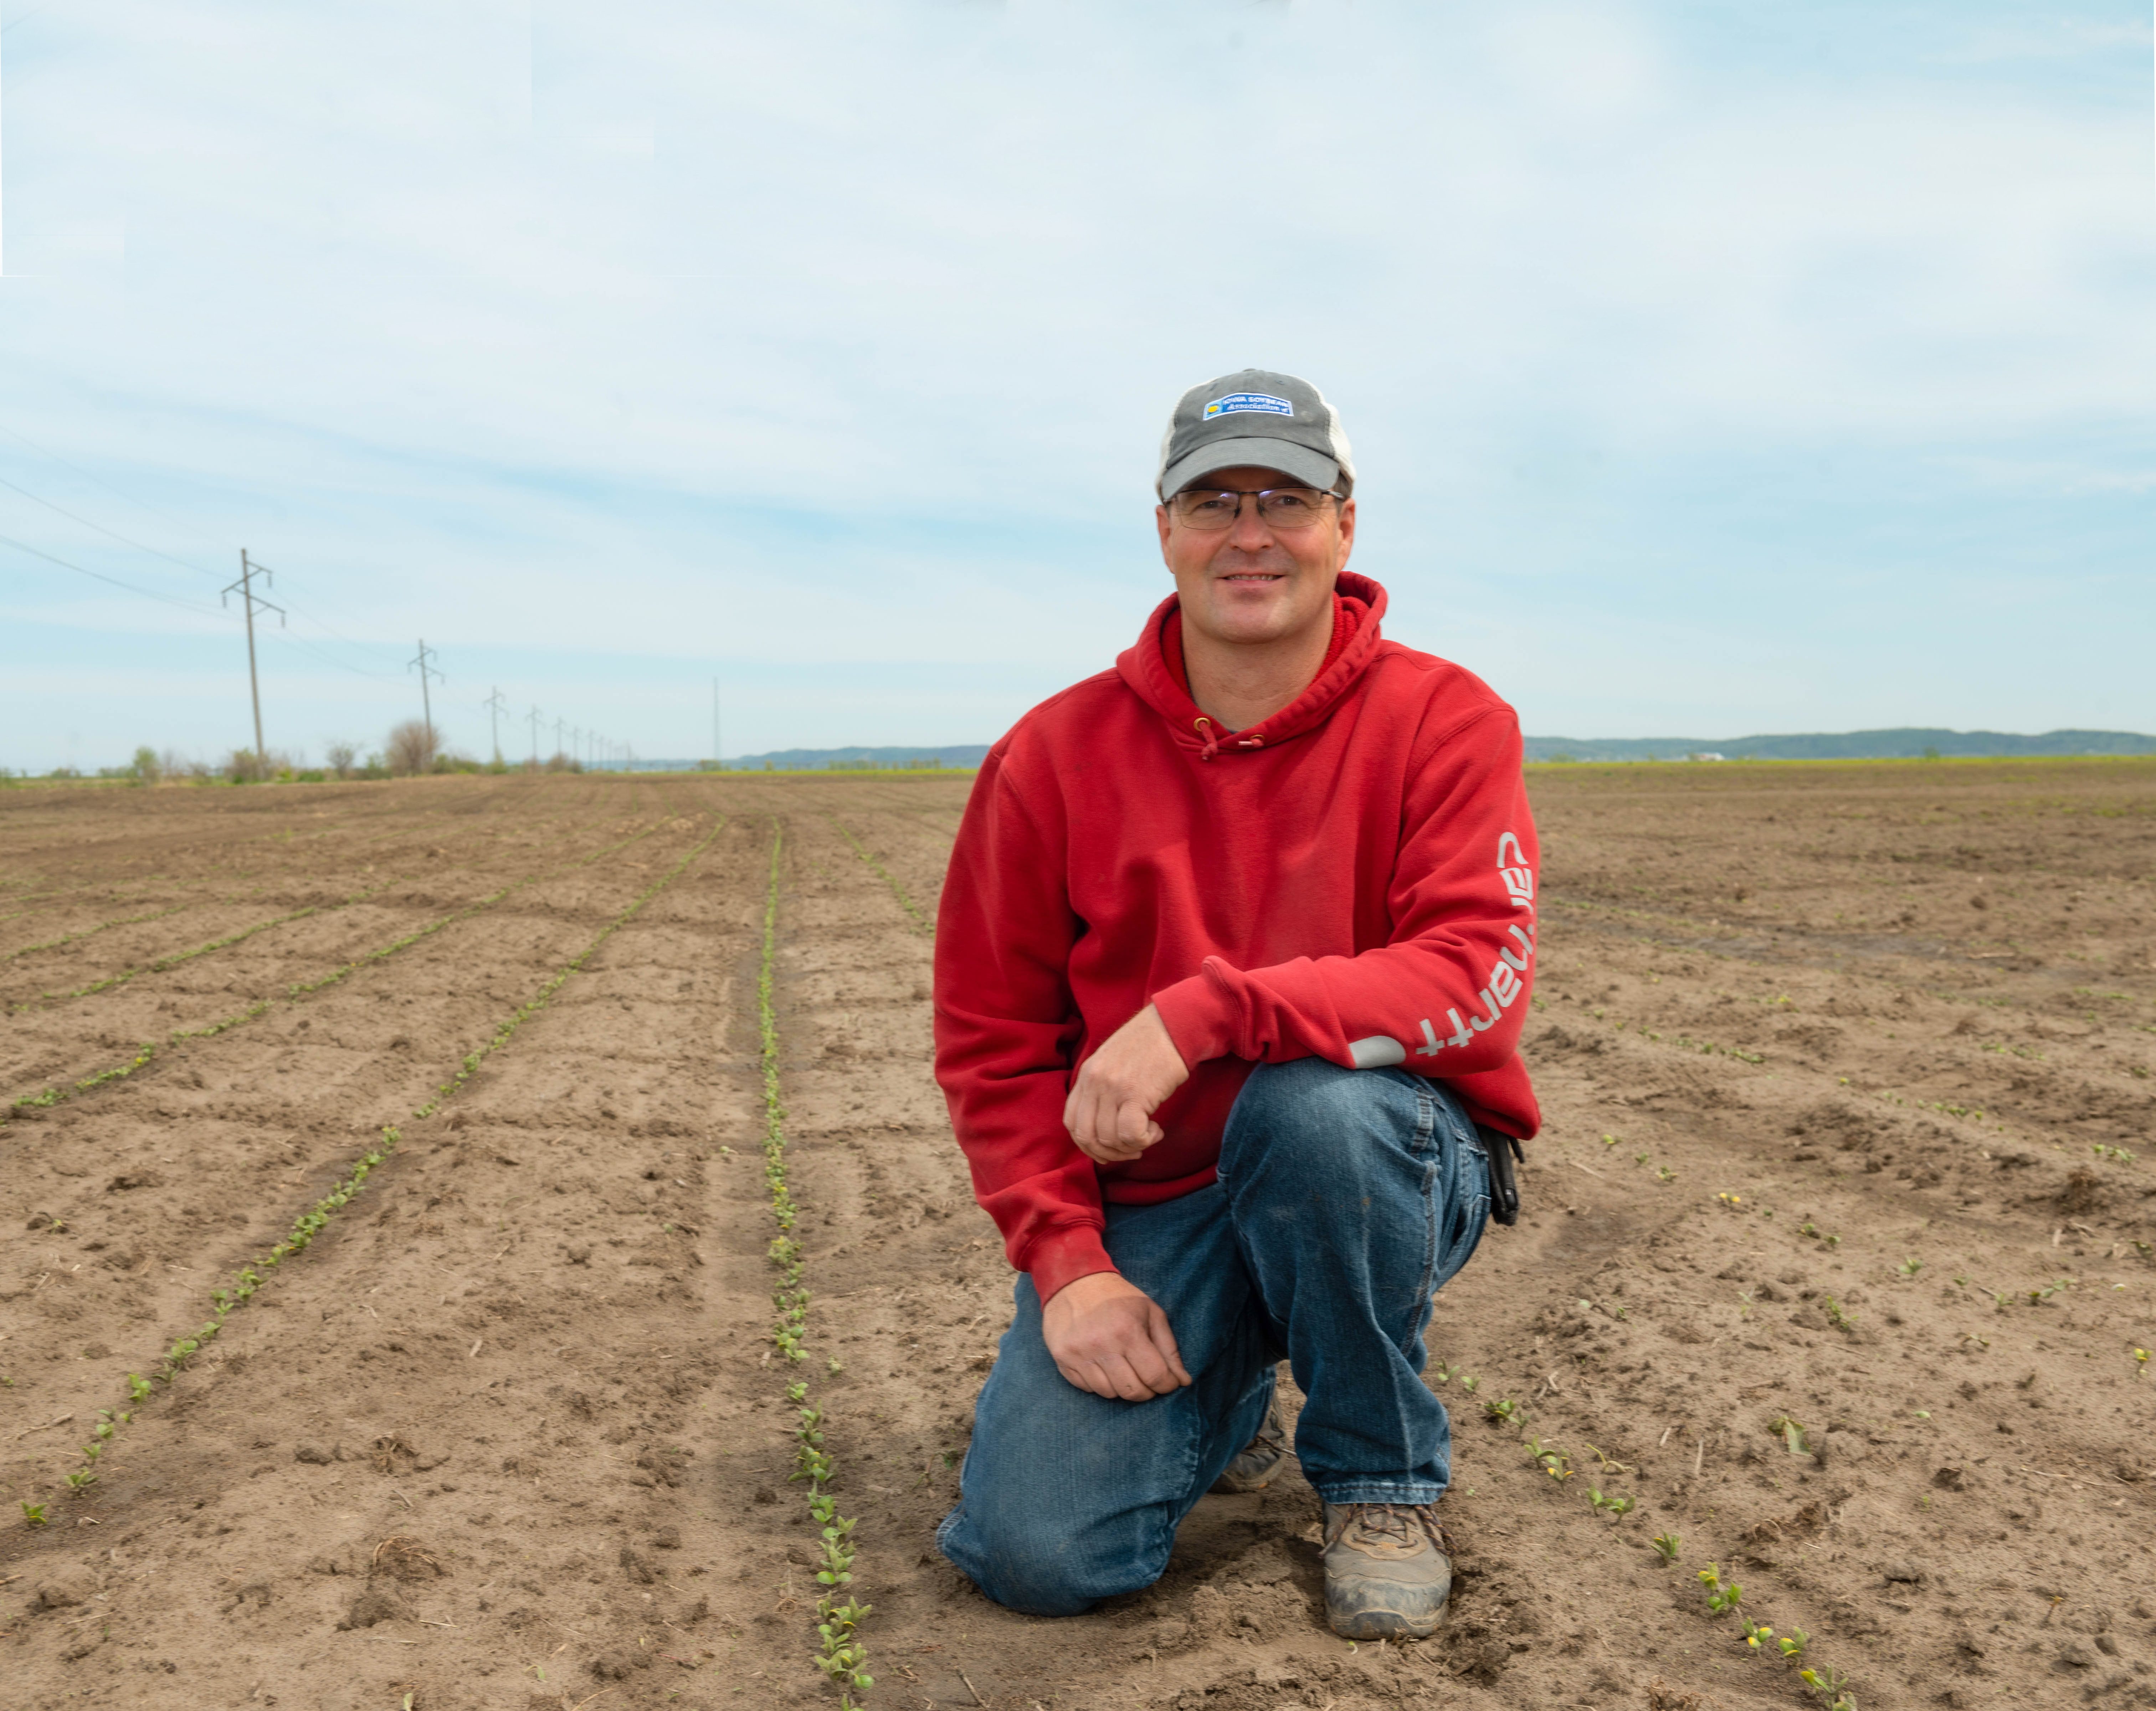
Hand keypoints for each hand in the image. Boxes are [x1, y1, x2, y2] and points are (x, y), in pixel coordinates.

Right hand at [1040, 1271, 1191, 1400]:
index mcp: (1128, 1331)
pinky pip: (1087, 1389)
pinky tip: (1103, 1366)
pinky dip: (1100, 1384)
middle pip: (1132, 1391)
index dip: (1167, 1385)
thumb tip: (1183, 1381)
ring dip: (1122, 1388)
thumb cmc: (1118, 1297)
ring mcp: (1078, 1354)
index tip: (1168, 1382)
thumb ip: (1169, 1348)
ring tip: (1125, 1370)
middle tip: (1148, 1379)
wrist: (1073, 1280)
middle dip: (1147, 1391)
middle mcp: (1101, 1345)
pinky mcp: (1062, 1360)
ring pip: (1109, 1394)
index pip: (1155, 1376)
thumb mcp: (1151, 1312)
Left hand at [1062, 1004, 1188, 1163]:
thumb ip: (1102, 1089)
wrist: (1175, 1024)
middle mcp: (1094, 1082)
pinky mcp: (1136, 1093)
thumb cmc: (1151, 1044)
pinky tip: (1157, 1130)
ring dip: (1130, 1146)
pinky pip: (1130, 1135)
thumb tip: (1104, 1127)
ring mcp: (1113, 1088)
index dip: (1088, 1144)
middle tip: (1130, 1150)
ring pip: (1109, 1139)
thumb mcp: (1113, 1062)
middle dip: (1108, 1153)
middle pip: (1086, 1136)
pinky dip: (1144, 1140)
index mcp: (1086, 1074)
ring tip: (1149, 1134)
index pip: (1071, 1122)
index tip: (1109, 1147)